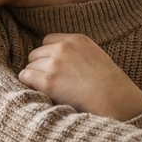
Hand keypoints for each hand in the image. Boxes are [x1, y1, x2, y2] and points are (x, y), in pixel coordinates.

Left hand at [18, 34, 141, 120]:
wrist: (116, 102)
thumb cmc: (110, 85)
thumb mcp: (96, 57)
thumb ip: (76, 54)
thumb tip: (55, 61)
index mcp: (77, 40)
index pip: (47, 41)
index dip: (48, 56)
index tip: (55, 68)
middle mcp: (63, 48)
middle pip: (35, 54)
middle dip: (40, 67)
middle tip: (52, 82)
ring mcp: (55, 64)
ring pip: (29, 67)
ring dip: (35, 78)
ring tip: (50, 90)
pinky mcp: (48, 82)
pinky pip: (25, 77)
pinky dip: (29, 85)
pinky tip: (39, 92)